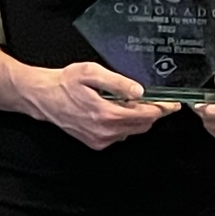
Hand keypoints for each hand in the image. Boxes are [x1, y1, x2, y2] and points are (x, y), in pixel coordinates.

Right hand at [23, 60, 177, 149]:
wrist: (42, 97)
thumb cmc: (64, 83)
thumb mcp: (91, 72)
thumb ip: (117, 82)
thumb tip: (139, 91)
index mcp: (105, 114)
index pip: (145, 116)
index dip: (161, 108)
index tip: (172, 103)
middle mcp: (104, 132)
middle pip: (142, 126)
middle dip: (152, 113)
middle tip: (154, 98)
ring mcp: (100, 140)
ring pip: (132, 131)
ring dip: (137, 118)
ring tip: (127, 101)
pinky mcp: (95, 143)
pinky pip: (119, 135)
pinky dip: (124, 124)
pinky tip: (115, 109)